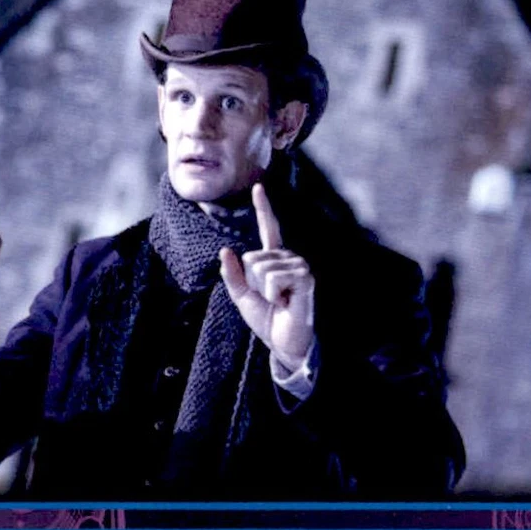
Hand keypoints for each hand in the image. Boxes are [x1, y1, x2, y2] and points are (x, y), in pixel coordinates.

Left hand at [219, 184, 315, 370]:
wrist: (283, 342)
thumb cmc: (266, 319)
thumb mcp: (241, 296)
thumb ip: (232, 275)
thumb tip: (225, 250)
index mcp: (273, 259)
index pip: (268, 229)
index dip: (263, 207)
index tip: (259, 187)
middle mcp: (288, 258)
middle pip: (252, 257)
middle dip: (253, 282)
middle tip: (270, 298)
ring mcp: (299, 267)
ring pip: (262, 268)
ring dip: (265, 291)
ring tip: (280, 301)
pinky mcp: (305, 279)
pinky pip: (275, 278)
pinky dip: (274, 295)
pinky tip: (287, 303)